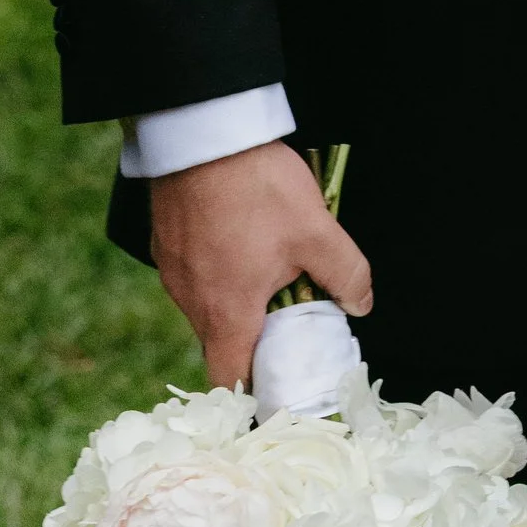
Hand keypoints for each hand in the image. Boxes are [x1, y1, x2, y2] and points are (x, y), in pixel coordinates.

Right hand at [148, 139, 374, 389]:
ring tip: (268, 268)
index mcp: (226, 313)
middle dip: (255, 339)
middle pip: (222, 343)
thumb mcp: (316, 230)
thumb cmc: (257, 186)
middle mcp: (190, 302)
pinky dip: (217, 270)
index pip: (232, 382)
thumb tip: (361, 304)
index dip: (256, 393)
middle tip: (288, 319)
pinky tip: (240, 239)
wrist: (202, 133)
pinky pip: (193, 273)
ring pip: (207, 305)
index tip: (279, 387)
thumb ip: (345, 274)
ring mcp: (173, 272)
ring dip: (235, 300)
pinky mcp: (165, 243)